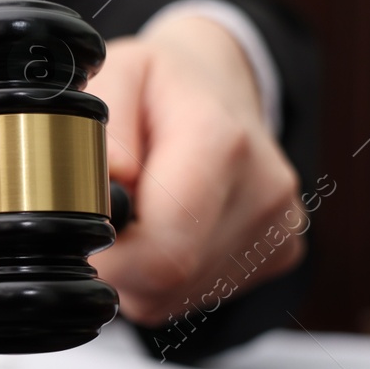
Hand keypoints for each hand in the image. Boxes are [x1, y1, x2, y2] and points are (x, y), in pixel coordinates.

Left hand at [86, 14, 303, 325]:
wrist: (223, 82)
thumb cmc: (159, 84)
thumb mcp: (115, 75)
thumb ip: (97, 130)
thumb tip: (103, 188)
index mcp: (220, 143)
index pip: (160, 251)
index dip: (108, 254)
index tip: (89, 221)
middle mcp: (262, 193)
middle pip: (166, 279)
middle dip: (119, 261)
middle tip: (109, 213)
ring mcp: (277, 230)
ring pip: (177, 293)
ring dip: (140, 267)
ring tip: (144, 209)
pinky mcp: (280, 254)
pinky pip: (198, 292)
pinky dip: (169, 274)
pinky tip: (173, 224)